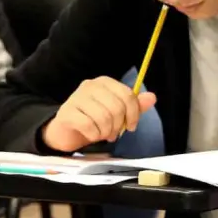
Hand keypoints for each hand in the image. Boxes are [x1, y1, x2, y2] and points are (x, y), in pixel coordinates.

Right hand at [41, 77, 157, 151]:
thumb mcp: (116, 113)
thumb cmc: (93, 120)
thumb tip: (152, 97)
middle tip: (114, 133)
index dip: (134, 114)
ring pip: (103, 117)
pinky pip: (89, 125)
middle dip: (118, 126)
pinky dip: (94, 135)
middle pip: (116, 107)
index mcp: (104, 82)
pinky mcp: (67, 112)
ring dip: (106, 132)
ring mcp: (76, 98)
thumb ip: (134, 106)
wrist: (66, 131)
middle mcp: (90, 86)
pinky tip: (92, 135)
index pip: (127, 95)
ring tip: (102, 134)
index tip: (131, 126)